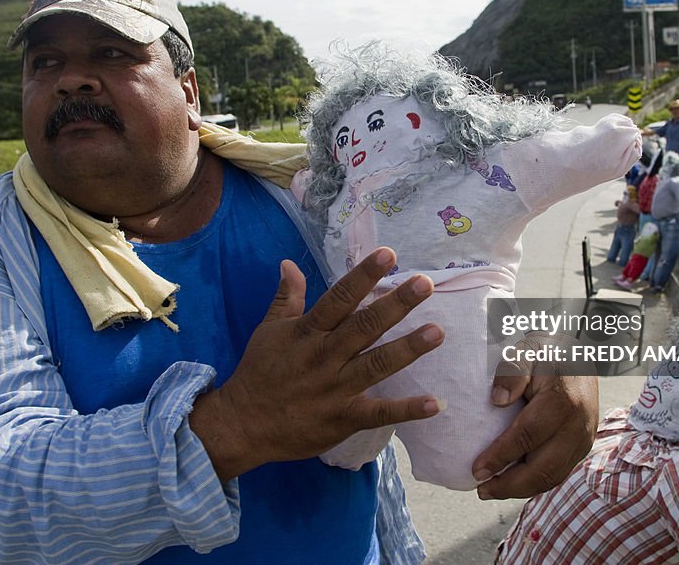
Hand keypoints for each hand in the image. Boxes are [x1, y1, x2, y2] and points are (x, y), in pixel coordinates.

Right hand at [190, 247, 443, 479]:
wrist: (242, 425)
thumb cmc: (259, 373)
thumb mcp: (269, 330)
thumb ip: (286, 297)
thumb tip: (289, 262)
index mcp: (308, 332)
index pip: (339, 298)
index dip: (364, 276)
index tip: (389, 254)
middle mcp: (325, 356)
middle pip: (364, 326)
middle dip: (395, 304)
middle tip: (424, 284)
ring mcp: (336, 389)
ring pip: (376, 364)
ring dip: (408, 349)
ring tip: (436, 332)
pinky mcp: (344, 418)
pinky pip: (379, 413)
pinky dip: (407, 410)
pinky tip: (435, 403)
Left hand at [471, 335, 598, 499]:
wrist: (579, 354)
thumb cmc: (547, 352)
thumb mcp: (527, 350)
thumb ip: (513, 370)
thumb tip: (498, 400)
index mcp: (562, 402)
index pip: (527, 437)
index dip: (501, 456)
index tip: (476, 469)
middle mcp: (578, 426)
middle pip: (544, 468)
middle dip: (510, 485)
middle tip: (481, 490)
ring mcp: (584, 439)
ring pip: (553, 477)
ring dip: (521, 489)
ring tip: (491, 490)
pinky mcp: (582, 447)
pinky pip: (559, 473)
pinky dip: (535, 482)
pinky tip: (512, 482)